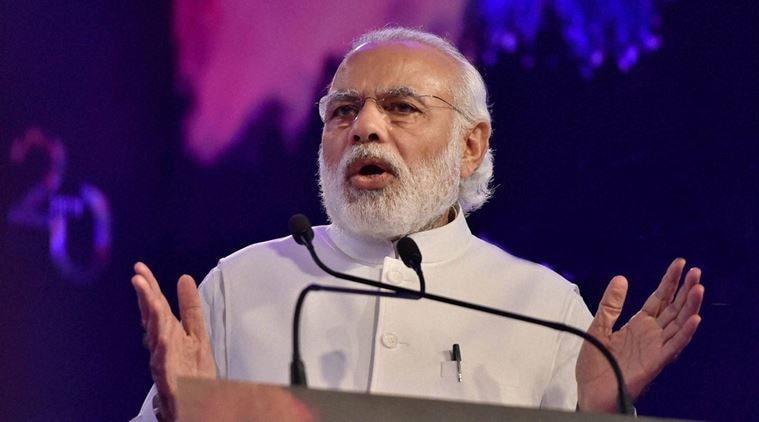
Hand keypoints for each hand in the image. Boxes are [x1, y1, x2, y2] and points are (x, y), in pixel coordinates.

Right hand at [132, 262, 216, 420]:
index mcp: (168, 332)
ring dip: (152, 317)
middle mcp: (162, 345)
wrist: (198, 403)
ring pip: (156, 337)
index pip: (156, 306)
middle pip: (153, 317)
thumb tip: (184, 278)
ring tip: (148, 297)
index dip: (149, 287)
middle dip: (146, 297)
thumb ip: (190, 307)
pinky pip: (165, 365)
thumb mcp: (196, 333)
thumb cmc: (193, 369)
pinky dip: (162, 350)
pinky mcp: (171, 381)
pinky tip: (162, 337)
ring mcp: (164, 362)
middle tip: (138, 277)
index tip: (140, 268)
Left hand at [576, 258, 703, 411]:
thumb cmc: (597, 364)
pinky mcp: (655, 362)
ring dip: (690, 306)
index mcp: (639, 325)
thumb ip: (610, 305)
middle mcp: (651, 334)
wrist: (591, 392)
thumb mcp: (598, 327)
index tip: (680, 263)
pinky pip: (674, 346)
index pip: (659, 298)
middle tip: (695, 270)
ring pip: (679, 324)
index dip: (670, 281)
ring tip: (698, 287)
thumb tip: (621, 278)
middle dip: (684, 289)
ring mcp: (655, 348)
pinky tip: (695, 318)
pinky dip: (685, 333)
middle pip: (673, 308)